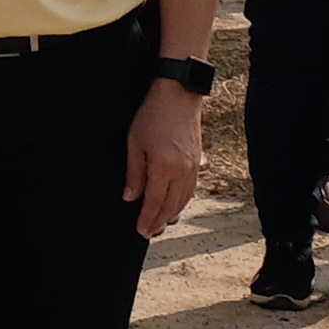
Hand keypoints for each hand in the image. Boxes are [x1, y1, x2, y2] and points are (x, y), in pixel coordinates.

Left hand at [122, 83, 203, 236]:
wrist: (179, 95)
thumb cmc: (153, 115)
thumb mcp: (135, 143)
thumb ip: (134, 174)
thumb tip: (130, 198)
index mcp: (164, 168)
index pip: (155, 203)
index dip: (147, 219)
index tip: (140, 231)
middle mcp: (182, 172)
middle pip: (171, 206)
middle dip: (159, 222)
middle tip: (149, 233)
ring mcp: (193, 168)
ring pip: (183, 200)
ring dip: (172, 215)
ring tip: (161, 224)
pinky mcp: (198, 162)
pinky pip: (191, 189)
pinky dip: (183, 202)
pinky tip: (176, 206)